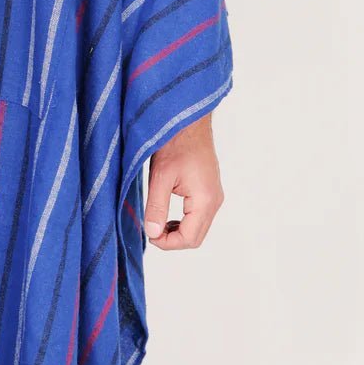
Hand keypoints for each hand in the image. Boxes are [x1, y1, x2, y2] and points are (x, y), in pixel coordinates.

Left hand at [143, 114, 223, 250]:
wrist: (187, 121)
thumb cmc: (175, 143)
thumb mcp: (160, 177)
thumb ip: (156, 208)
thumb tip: (153, 234)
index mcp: (205, 200)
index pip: (189, 239)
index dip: (167, 243)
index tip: (148, 235)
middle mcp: (214, 201)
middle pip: (195, 237)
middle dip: (172, 240)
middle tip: (151, 230)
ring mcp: (213, 196)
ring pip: (197, 229)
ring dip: (177, 231)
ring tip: (156, 221)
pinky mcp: (209, 191)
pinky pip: (198, 217)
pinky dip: (182, 221)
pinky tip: (166, 214)